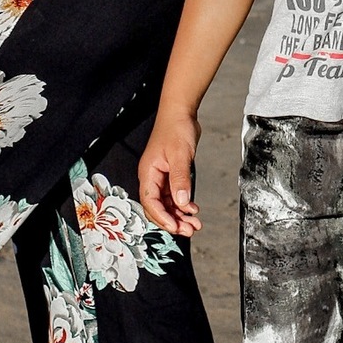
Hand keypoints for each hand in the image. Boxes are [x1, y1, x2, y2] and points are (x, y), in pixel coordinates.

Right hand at [139, 110, 202, 235]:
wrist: (180, 112)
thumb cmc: (176, 128)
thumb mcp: (180, 154)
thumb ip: (180, 179)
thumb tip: (182, 202)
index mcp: (148, 173)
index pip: (150, 202)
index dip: (162, 217)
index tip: (176, 227)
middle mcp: (152, 177)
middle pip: (158, 207)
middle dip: (173, 220)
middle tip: (190, 230)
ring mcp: (161, 177)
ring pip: (167, 203)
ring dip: (180, 215)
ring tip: (195, 224)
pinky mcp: (170, 174)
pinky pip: (174, 195)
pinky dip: (183, 204)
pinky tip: (193, 209)